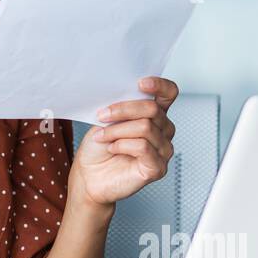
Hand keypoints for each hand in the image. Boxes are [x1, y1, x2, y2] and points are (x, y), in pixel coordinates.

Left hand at [71, 77, 178, 206]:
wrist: (89, 175)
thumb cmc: (98, 148)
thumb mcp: (107, 120)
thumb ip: (121, 106)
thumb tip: (124, 91)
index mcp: (153, 115)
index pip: (169, 93)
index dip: (159, 85)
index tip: (140, 83)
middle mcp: (163, 131)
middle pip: (153, 109)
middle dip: (123, 110)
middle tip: (102, 116)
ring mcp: (163, 150)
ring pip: (145, 128)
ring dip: (117, 130)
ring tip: (103, 136)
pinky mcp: (157, 168)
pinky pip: (143, 147)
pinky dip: (122, 145)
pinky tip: (113, 148)